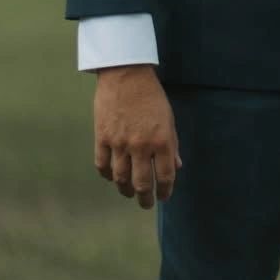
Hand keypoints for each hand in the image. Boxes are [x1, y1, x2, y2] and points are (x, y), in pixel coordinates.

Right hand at [94, 66, 181, 208]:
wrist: (126, 75)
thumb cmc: (152, 97)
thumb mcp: (169, 120)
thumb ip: (172, 145)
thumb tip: (177, 167)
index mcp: (162, 141)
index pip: (165, 176)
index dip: (165, 191)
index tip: (163, 197)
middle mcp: (141, 146)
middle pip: (142, 183)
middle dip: (145, 198)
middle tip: (146, 204)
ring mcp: (119, 143)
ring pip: (120, 178)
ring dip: (126, 190)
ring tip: (129, 193)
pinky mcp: (102, 138)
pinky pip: (102, 165)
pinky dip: (107, 175)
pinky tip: (112, 177)